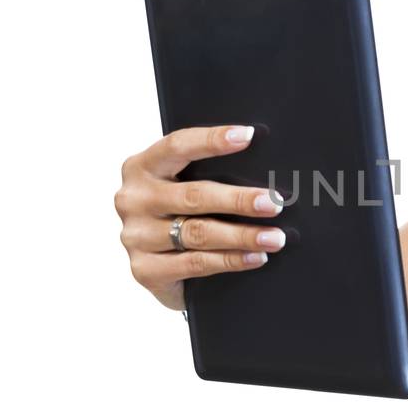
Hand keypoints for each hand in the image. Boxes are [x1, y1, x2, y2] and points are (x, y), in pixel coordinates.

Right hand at [114, 124, 286, 311]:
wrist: (154, 264)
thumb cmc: (177, 214)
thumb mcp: (181, 186)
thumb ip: (207, 175)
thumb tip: (263, 172)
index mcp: (140, 167)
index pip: (177, 146)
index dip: (212, 140)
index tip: (248, 136)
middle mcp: (134, 199)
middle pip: (194, 195)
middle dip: (239, 200)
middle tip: (273, 203)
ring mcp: (136, 236)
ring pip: (199, 233)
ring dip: (242, 236)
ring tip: (273, 237)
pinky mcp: (144, 270)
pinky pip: (196, 263)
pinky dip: (231, 260)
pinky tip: (255, 257)